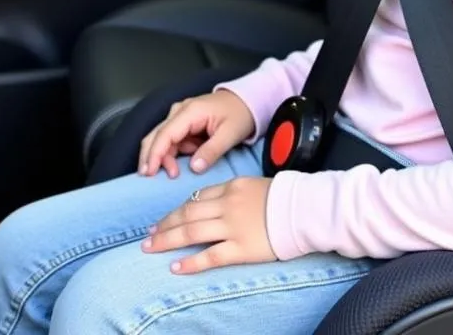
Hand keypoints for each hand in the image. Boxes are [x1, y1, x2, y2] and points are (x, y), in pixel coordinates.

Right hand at [138, 90, 254, 177]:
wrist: (249, 100)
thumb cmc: (241, 113)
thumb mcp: (230, 134)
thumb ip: (212, 151)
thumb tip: (194, 167)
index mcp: (191, 111)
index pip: (165, 134)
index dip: (155, 154)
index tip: (149, 172)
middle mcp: (181, 111)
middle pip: (156, 135)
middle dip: (152, 157)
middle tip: (151, 177)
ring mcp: (181, 115)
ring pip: (161, 139)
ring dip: (165, 156)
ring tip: (176, 171)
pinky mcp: (184, 122)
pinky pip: (172, 140)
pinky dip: (174, 152)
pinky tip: (187, 157)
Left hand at [143, 177, 275, 272]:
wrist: (304, 208)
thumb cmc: (284, 196)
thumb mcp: (255, 184)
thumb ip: (233, 191)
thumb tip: (212, 200)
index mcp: (232, 187)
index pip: (198, 197)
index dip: (178, 209)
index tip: (166, 219)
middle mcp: (228, 205)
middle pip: (188, 214)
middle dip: (165, 225)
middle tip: (148, 235)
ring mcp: (232, 227)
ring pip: (192, 233)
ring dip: (168, 240)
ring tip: (151, 247)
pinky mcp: (240, 248)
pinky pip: (210, 256)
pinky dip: (190, 263)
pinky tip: (175, 267)